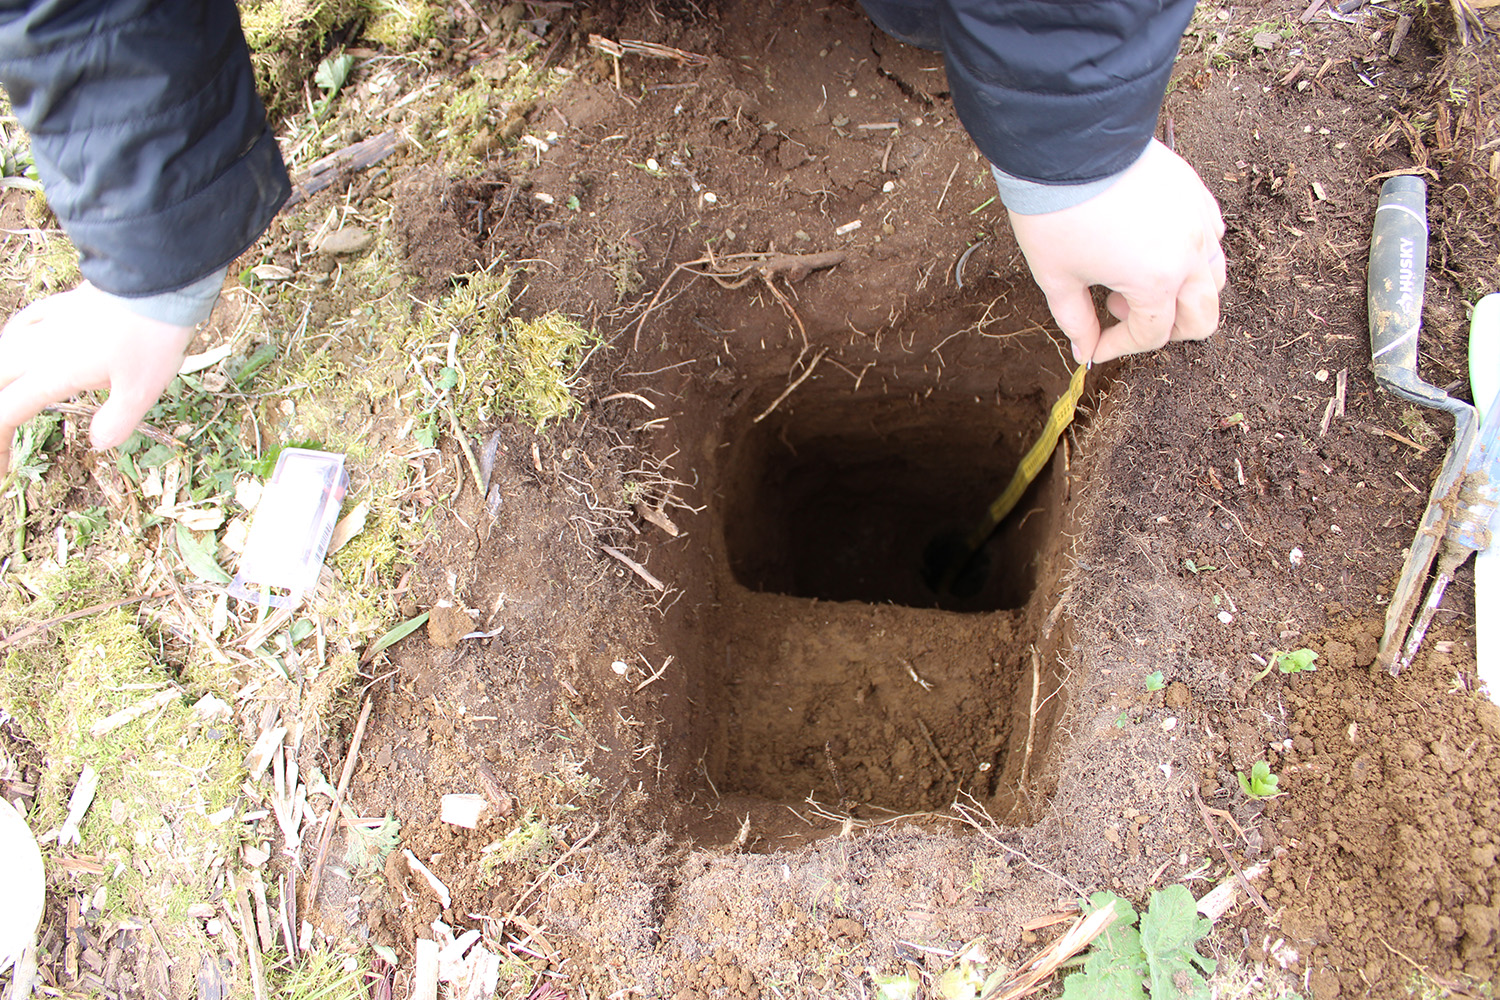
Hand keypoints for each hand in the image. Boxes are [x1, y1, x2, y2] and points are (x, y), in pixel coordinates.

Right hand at [0, 283, 195, 475]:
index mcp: (52, 372)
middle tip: (4, 434)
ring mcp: (52, 322)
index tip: (4, 471)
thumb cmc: (151, 337)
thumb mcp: (142, 390)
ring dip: (2, 373)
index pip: (8, 411)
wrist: (157, 281)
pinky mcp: (66, 304)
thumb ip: (117, 420)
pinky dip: (14, 336)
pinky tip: (20, 337)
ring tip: (9, 392)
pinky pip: (26, 321)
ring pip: (5, 347)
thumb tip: (97, 444)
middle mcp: (41, 346)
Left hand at [1008, 140, 1225, 364]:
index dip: (1119, 346)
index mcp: (1157, 282)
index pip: (1152, 334)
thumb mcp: (1058, 278)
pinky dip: (1191, 255)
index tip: (1095, 346)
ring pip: (1214, 278)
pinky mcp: (1196, 192)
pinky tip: (1152, 248)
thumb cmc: (1056, 212)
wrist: (1066, 144)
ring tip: (1133, 279)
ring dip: (1182, 294)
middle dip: (1166, 330)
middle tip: (1123, 315)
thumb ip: (1078, 322)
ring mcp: (1199, 220)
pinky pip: (1211, 237)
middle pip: (1201, 317)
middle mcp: (1190, 254)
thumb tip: (1085, 351)